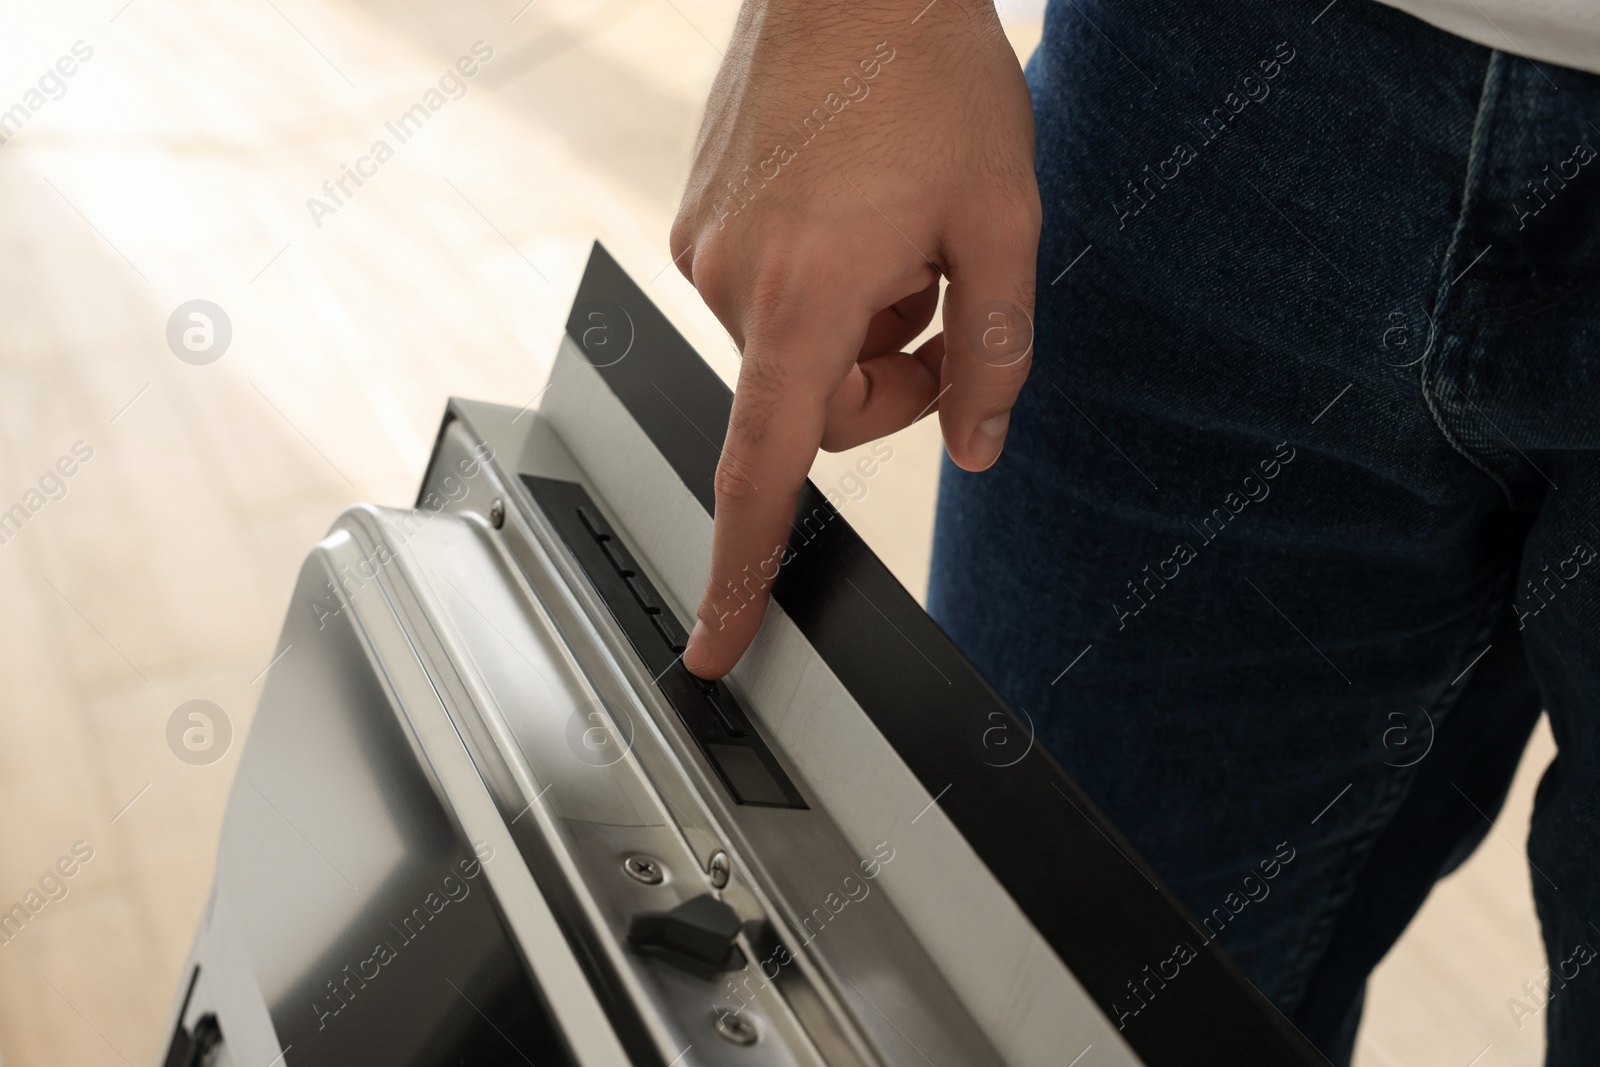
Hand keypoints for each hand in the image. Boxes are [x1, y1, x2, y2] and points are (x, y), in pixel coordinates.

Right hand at [671, 0, 1039, 677]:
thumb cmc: (928, 73)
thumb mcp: (1001, 221)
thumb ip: (994, 352)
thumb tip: (979, 446)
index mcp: (804, 295)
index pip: (764, 468)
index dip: (741, 568)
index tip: (715, 639)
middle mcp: (734, 279)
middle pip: (811, 408)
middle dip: (886, 384)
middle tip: (942, 308)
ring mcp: (707, 241)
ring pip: (793, 348)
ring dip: (858, 323)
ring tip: (904, 236)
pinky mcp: (700, 211)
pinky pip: (766, 292)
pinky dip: (823, 281)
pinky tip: (860, 209)